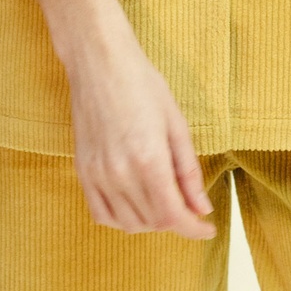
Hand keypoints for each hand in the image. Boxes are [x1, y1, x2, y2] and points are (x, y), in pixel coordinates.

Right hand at [61, 14, 216, 239]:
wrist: (99, 61)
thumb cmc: (141, 83)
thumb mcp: (176, 122)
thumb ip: (188, 170)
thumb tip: (201, 207)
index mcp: (149, 159)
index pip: (174, 216)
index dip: (194, 230)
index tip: (208, 229)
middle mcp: (120, 173)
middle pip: (154, 222)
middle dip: (177, 221)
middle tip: (189, 204)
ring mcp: (97, 174)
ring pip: (128, 224)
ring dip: (151, 221)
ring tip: (164, 201)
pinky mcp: (82, 171)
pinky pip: (101, 214)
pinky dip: (121, 219)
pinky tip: (135, 203)